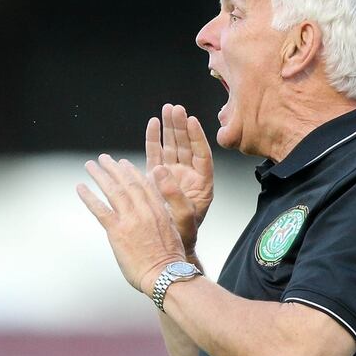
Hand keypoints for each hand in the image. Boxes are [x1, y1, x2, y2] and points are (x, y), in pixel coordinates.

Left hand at [77, 154, 185, 295]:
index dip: (132, 171)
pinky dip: (89, 196)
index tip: (124, 163)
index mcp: (159, 210)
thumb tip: (151, 213)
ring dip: (100, 175)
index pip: (144, 184)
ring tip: (90, 165)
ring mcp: (131, 220)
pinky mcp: (117, 231)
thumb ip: (161, 217)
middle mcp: (145, 210)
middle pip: (127, 182)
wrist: (166, 275)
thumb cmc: (171, 259)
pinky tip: (80, 187)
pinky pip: (100, 209)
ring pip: (113, 190)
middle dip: (114, 168)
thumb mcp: (175, 231)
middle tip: (103, 158)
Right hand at [146, 103, 213, 258]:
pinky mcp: (157, 177)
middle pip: (187, 146)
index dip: (197, 138)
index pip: (202, 155)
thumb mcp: (182, 217)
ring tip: (166, 109)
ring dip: (169, 128)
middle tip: (176, 109)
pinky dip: (154, 139)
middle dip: (181, 126)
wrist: (170, 246)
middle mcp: (189, 176)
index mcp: (202, 185)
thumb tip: (161, 171)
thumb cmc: (182, 235)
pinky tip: (152, 124)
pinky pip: (156, 154)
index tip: (192, 121)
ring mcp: (173, 175)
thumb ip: (173, 195)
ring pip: (172, 146)